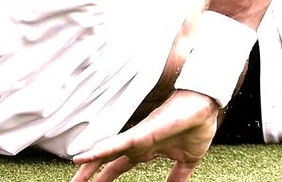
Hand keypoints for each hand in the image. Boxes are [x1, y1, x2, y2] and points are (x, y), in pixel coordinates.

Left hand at [70, 90, 219, 181]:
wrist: (206, 108)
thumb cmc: (197, 126)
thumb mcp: (188, 160)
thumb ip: (178, 175)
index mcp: (146, 150)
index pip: (119, 166)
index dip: (105, 176)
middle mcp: (138, 143)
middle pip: (108, 159)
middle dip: (91, 172)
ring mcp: (139, 136)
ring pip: (109, 150)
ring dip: (91, 162)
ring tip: (75, 170)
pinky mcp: (143, 132)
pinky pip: (119, 143)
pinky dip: (103, 149)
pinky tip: (87, 155)